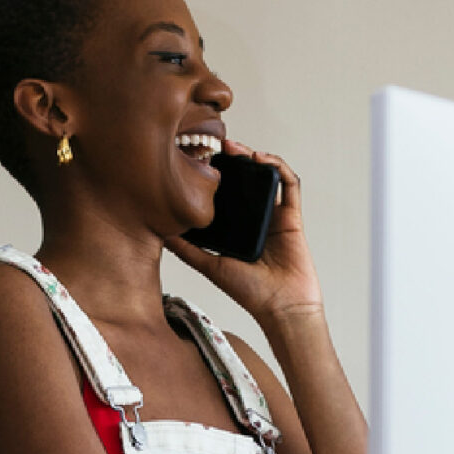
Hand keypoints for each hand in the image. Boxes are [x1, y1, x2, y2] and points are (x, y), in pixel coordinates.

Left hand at [164, 142, 322, 325]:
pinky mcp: (292, 217)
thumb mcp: (210, 266)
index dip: (216, 174)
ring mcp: (275, 216)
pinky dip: (278, 168)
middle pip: (246, 179)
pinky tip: (261, 160)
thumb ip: (188, 250)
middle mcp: (256, 219)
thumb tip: (161, 232)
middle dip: (233, 158)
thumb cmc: (250, 292)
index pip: (227, 193)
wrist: (281, 308)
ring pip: (267, 176)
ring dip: (254, 156)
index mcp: (238, 228)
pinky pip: (290, 186)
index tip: (199, 160)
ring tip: (236, 148)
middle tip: (216, 145)